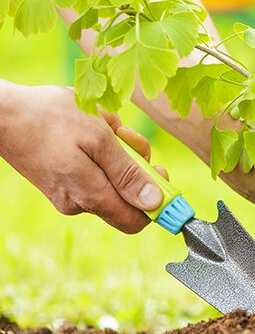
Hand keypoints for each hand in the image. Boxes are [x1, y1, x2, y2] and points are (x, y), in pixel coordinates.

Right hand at [0, 81, 167, 232]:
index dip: (155, 202)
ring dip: (117, 153)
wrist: (1, 113)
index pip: (136, 221)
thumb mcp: (98, 138)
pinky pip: (94, 173)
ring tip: (102, 126)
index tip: (160, 174)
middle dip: (134, 165)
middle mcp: (79, 204)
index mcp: (90, 195)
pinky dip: (101, 153)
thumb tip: (154, 202)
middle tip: (125, 136)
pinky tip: (90, 131)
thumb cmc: (50, 118)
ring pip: (111, 180)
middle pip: (126, 197)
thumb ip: (127, 173)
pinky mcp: (62, 184)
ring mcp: (69, 195)